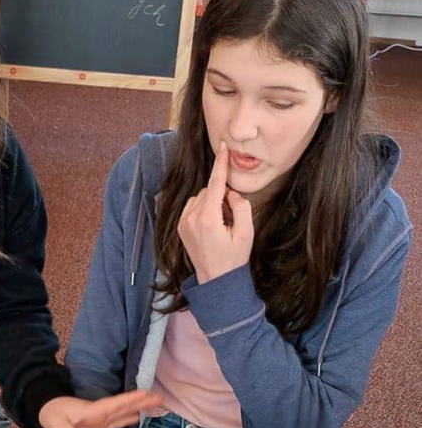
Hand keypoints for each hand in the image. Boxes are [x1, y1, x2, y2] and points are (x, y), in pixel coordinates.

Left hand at [39, 390, 159, 427]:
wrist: (48, 412)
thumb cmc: (52, 415)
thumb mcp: (57, 425)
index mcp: (94, 410)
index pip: (114, 404)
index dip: (129, 400)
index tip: (144, 394)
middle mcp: (101, 413)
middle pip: (124, 406)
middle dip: (140, 401)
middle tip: (159, 396)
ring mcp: (101, 418)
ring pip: (123, 412)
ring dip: (138, 408)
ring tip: (155, 403)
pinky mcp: (99, 424)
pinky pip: (117, 420)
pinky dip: (127, 418)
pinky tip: (137, 417)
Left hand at [178, 141, 254, 284]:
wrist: (216, 280)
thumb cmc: (234, 258)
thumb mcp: (246, 232)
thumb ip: (241, 207)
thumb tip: (231, 193)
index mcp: (207, 219)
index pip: (216, 184)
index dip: (221, 164)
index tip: (223, 147)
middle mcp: (191, 218)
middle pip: (209, 191)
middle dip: (222, 198)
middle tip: (231, 219)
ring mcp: (183, 222)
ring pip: (201, 197)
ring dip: (213, 203)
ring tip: (221, 225)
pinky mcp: (180, 226)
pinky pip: (193, 206)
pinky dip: (204, 209)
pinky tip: (212, 226)